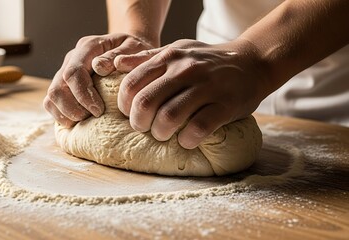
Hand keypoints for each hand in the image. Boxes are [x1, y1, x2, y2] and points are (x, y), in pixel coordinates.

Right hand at [43, 33, 154, 126]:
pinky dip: (62, 116)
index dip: (83, 95)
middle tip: (94, 117)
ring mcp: (64, 71)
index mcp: (88, 46)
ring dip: (67, 114)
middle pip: (58, 87)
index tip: (99, 111)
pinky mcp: (63, 86)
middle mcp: (72, 58)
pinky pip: (51, 103)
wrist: (132, 51)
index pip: (74, 72)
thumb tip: (100, 67)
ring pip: (51, 97)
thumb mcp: (137, 49)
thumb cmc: (136, 52)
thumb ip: (123, 55)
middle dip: (74, 108)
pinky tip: (80, 122)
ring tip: (87, 119)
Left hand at [115, 39, 269, 148]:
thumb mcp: (177, 51)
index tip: (131, 113)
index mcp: (169, 58)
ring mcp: (206, 87)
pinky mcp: (225, 105)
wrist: (253, 61)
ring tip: (163, 135)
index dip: (125, 104)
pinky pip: (198, 128)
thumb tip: (116, 63)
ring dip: (160, 133)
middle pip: (146, 102)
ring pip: (169, 117)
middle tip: (144, 128)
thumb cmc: (208, 60)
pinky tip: (186, 140)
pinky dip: (187, 140)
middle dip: (138, 123)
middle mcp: (185, 70)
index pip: (132, 83)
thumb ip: (147, 58)